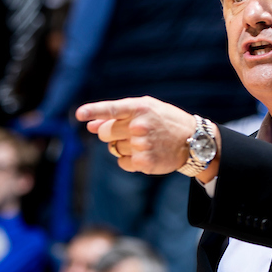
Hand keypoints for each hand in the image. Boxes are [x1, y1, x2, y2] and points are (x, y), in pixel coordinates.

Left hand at [76, 96, 194, 174]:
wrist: (192, 140)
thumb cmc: (164, 121)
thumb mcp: (145, 109)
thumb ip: (117, 115)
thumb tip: (89, 125)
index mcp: (140, 108)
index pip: (111, 109)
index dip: (93, 111)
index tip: (79, 114)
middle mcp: (140, 126)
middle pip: (105, 133)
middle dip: (109, 133)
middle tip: (127, 132)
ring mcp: (142, 145)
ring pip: (113, 148)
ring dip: (122, 147)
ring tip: (142, 142)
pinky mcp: (144, 163)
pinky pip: (121, 162)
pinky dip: (128, 160)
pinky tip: (144, 153)